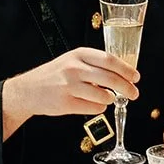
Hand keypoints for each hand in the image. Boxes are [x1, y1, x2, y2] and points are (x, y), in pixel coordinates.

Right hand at [3, 48, 138, 131]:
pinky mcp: (67, 103)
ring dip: (110, 99)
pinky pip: (94, 108)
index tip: (136, 77)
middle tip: (134, 93)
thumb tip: (122, 74)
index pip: (110, 60)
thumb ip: (94, 64)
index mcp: (78, 54)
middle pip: (111, 79)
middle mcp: (74, 68)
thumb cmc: (54, 75)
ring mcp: (70, 86)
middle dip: (127, 88)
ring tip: (106, 98)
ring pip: (104, 96)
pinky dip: (99, 108)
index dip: (126, 69)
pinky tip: (92, 104)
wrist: (28, 90)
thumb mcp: (72, 61)